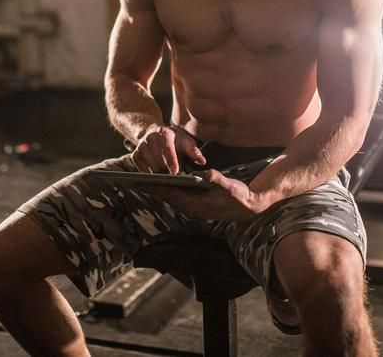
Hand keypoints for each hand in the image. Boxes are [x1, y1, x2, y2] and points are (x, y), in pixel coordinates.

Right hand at [131, 124, 205, 173]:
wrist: (153, 132)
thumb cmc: (173, 138)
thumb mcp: (186, 140)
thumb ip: (193, 151)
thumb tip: (202, 161)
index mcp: (164, 133)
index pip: (167, 149)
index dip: (171, 162)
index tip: (175, 172)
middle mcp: (150, 138)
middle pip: (158, 161)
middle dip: (167, 171)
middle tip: (174, 177)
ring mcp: (140, 147)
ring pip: (150, 167)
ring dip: (159, 174)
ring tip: (167, 175)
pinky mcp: (135, 155)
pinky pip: (142, 169)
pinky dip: (150, 174)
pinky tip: (157, 174)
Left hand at [140, 169, 268, 221]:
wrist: (248, 208)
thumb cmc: (240, 197)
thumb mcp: (231, 188)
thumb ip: (218, 180)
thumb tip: (207, 173)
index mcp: (196, 206)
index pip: (171, 195)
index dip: (156, 188)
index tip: (140, 183)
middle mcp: (192, 209)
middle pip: (167, 197)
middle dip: (151, 188)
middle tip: (133, 180)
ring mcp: (193, 207)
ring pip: (171, 197)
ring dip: (158, 189)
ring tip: (143, 179)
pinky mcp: (196, 204)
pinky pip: (177, 196)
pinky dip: (168, 189)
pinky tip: (162, 181)